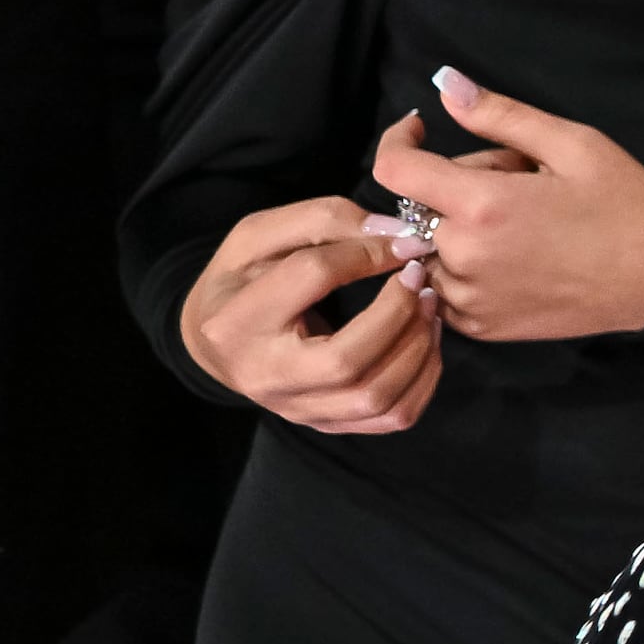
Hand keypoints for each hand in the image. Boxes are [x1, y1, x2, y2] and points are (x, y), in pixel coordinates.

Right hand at [180, 195, 443, 433]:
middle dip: (398, 313)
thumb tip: (397, 235)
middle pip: (347, 359)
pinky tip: (425, 340)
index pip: (311, 276)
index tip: (402, 242)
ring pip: (375, 397)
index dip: (367, 251)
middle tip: (420, 279)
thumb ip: (324, 221)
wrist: (214, 339)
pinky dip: (424, 379)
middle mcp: (265, 376)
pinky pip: (391, 417)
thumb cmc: (241, 279)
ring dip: (419, 347)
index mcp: (237, 320)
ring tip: (429, 306)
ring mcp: (295, 408)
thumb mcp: (261, 235)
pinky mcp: (324, 423)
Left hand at [362, 67, 643, 341]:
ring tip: (521, 226)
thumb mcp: (574, 144)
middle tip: (521, 183)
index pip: (394, 170)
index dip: (398, 141)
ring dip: (460, 229)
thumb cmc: (624, 205)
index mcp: (482, 206)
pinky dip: (466, 266)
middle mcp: (463, 256)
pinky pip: (444, 286)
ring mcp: (468, 299)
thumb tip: (446, 85)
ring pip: (431, 247)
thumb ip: (501, 115)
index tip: (421, 131)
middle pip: (420, 206)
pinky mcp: (479, 327)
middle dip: (457, 184)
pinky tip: (517, 257)